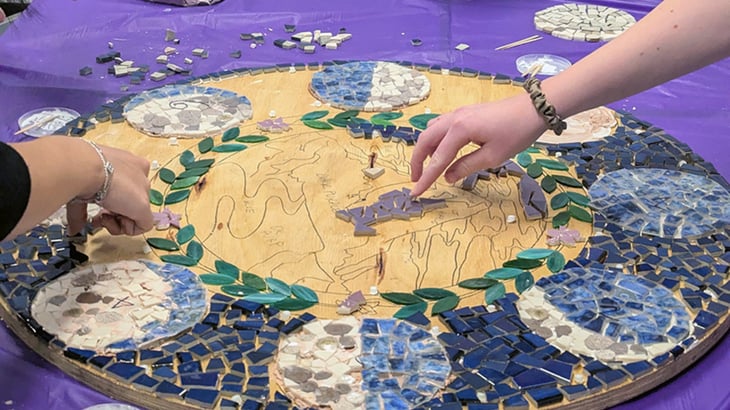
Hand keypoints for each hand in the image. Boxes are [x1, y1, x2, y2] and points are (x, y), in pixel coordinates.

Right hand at [67, 145, 152, 235]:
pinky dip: (127, 229)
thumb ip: (85, 205)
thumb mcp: (85, 183)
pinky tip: (113, 222)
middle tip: (100, 215)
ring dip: (118, 221)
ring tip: (104, 217)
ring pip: (138, 214)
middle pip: (131, 201)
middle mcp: (139, 174)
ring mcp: (143, 189)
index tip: (99, 207)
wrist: (85, 166)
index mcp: (128, 163)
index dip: (112, 201)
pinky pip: (143, 225)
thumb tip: (74, 227)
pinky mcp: (144, 205)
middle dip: (114, 212)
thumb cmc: (81, 167)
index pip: (127, 186)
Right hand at [410, 93, 547, 196]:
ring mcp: (458, 113)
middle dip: (417, 161)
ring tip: (427, 166)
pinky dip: (435, 140)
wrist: (534, 108)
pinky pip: (441, 126)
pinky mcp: (465, 113)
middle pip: (425, 140)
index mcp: (460, 130)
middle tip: (417, 179)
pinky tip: (442, 151)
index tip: (415, 193)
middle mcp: (454, 119)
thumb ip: (467, 166)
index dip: (426, 178)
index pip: (437, 159)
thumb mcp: (493, 156)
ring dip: (425, 149)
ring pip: (431, 131)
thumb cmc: (517, 132)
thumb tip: (447, 177)